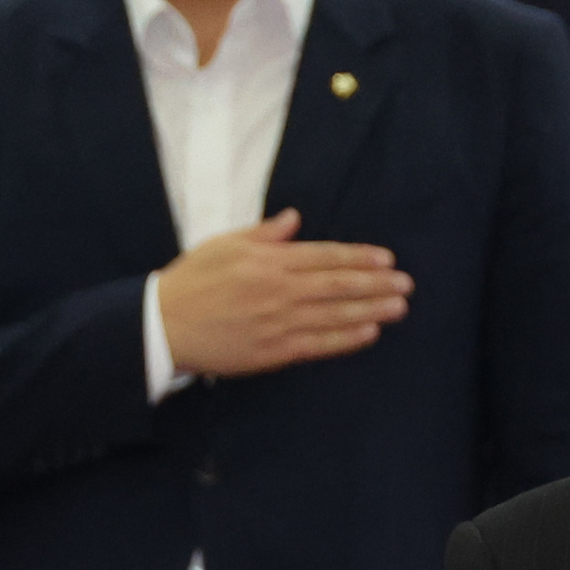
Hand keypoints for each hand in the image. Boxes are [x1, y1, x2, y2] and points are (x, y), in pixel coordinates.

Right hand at [155, 209, 410, 377]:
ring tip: (399, 306)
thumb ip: (264, 234)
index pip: (324, 256)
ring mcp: (278, 322)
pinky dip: (346, 339)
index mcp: (267, 261)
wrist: (163, 325)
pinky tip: (370, 332)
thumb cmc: (192, 281)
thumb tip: (294, 218)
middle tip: (406, 284)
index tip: (386, 259)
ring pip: (334, 314)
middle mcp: (278, 290)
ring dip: (371, 309)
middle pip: (337, 284)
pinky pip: (319, 344)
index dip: (358, 257)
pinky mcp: (274, 351)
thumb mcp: (223, 244)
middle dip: (375, 283)